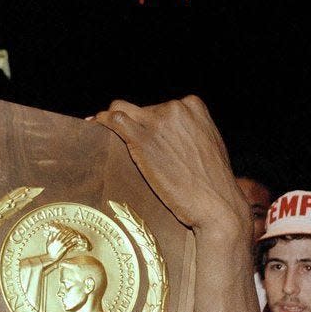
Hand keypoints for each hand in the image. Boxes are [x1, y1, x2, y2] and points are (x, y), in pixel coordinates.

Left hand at [93, 95, 248, 235]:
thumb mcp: (206, 145)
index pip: (157, 106)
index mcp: (192, 106)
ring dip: (108, 122)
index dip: (144, 121)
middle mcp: (175, 108)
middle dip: (130, 127)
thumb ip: (187, 132)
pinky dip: (100, 123)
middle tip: (118, 144)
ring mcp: (158, 121)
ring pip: (119, 109)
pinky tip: (93, 131)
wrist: (217, 205)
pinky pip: (112, 120)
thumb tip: (167, 135)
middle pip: (138, 109)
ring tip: (99, 135)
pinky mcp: (143, 138)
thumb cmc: (212, 183)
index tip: (137, 134)